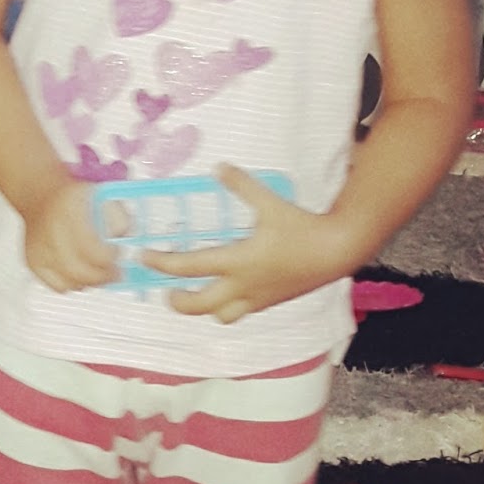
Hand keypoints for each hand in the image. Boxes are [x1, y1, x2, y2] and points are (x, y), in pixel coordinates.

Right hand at [20, 177, 119, 292]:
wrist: (40, 196)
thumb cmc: (74, 199)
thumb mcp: (103, 197)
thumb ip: (120, 219)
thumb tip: (126, 241)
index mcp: (69, 211)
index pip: (94, 249)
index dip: (111, 257)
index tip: (119, 253)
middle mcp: (50, 231)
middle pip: (81, 271)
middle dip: (104, 276)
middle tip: (115, 273)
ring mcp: (39, 249)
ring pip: (71, 283)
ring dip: (90, 281)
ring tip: (98, 270)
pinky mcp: (33, 262)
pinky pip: (58, 286)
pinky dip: (73, 284)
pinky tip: (80, 272)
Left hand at [147, 165, 353, 323]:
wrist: (339, 251)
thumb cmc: (303, 227)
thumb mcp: (270, 202)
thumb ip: (242, 185)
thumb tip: (219, 167)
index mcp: (237, 262)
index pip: (188, 267)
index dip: (161, 264)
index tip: (144, 258)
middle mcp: (242, 286)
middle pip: (198, 306)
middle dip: (177, 300)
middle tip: (166, 289)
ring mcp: (256, 298)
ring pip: (221, 316)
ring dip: (204, 309)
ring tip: (194, 295)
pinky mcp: (271, 302)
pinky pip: (241, 312)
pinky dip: (227, 307)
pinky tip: (226, 291)